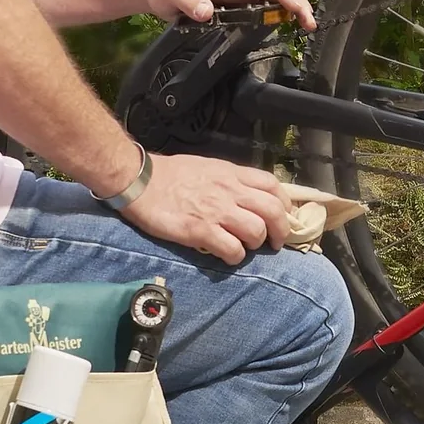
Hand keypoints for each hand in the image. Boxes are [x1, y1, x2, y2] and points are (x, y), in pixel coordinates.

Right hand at [120, 152, 291, 263]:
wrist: (139, 180)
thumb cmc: (169, 174)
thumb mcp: (207, 167)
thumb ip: (229, 180)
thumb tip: (247, 195)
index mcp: (231, 174)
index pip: (273, 185)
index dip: (284, 204)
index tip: (281, 216)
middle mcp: (229, 191)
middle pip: (273, 211)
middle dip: (280, 231)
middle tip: (274, 242)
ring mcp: (216, 211)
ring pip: (256, 231)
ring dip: (256, 244)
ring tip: (246, 248)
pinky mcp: (200, 231)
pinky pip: (232, 249)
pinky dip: (236, 257)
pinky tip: (228, 256)